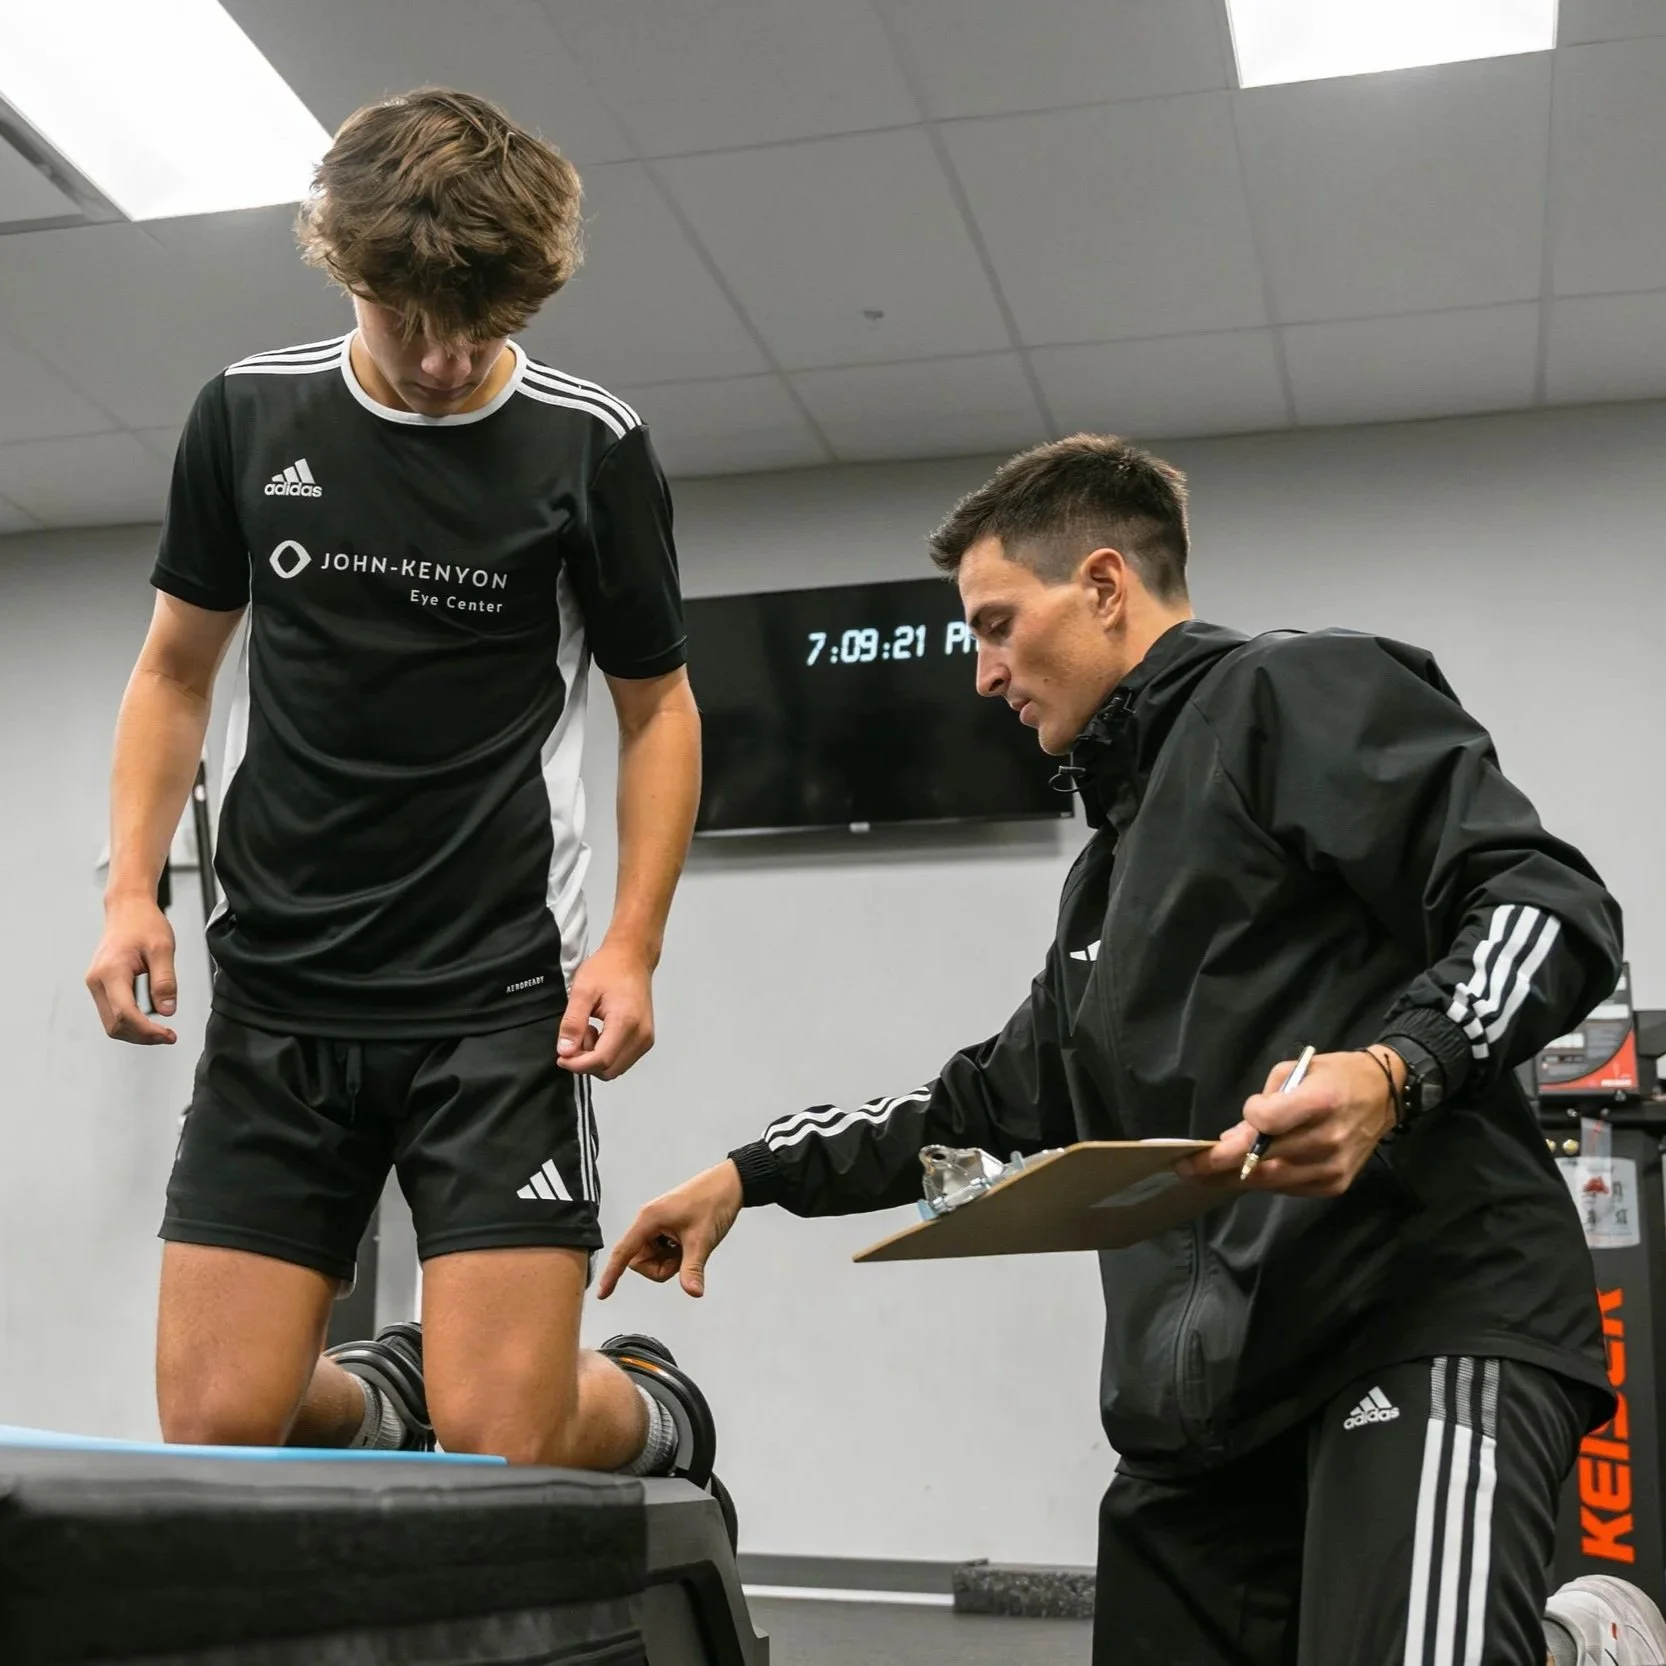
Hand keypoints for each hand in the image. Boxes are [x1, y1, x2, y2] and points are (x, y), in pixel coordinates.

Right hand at [86, 894, 178, 1044]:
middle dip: (141, 1036)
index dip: (147, 1030)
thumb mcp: (163, 949)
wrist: (128, 908)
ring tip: (160, 1032)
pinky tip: (148, 1021)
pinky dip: (129, 1022)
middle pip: (114, 1025)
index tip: (169, 1035)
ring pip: (110, 1022)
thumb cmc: (144, 923)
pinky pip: (110, 1012)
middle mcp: (96, 980)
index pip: (125, 1014)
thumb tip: (168, 1011)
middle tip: (168, 1036)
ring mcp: (95, 983)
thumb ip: (165, 981)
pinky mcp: (100, 984)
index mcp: (111, 972)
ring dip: (135, 1032)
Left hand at [558, 940, 654, 1078]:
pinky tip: (600, 1033)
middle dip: (586, 1062)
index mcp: (626, 1022)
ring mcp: (646, 1039)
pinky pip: (622, 1060)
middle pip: (609, 1070)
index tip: (561, 1056)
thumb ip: (573, 1023)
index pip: (601, 1061)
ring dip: (596, 1059)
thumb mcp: (582, 991)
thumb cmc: (608, 969)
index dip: (577, 1064)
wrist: (632, 958)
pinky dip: (606, 1054)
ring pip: (615, 1069)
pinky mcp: (646, 1039)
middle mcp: (641, 1035)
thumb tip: (565, 1051)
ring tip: (589, 1030)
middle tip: (577, 1036)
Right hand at [597, 1161, 743, 1299]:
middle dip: (661, 1266)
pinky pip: (662, 1249)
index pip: (623, 1252)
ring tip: (690, 1246)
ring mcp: (658, 1223)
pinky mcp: (667, 1225)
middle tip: (684, 1256)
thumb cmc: (713, 1203)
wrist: (731, 1183)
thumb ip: (692, 1268)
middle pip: (640, 1260)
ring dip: (669, 1260)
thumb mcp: (702, 1240)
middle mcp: (649, 1220)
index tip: (603, 1294)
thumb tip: (693, 1292)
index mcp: (649, 1219)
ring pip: (652, 1257)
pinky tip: (689, 1242)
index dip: (612, 1274)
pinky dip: (674, 1253)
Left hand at [1177, 1048, 1403, 1196]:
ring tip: (1204, 1175)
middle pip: (1261, 1159)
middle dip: (1218, 1164)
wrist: (1385, 1095)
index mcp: (1320, 1103)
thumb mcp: (1296, 1071)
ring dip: (1235, 1178)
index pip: (1268, 1122)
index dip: (1250, 1118)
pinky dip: (1265, 1181)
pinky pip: (1288, 1189)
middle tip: (1185, 1167)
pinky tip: (1246, 1174)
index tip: (1249, 1112)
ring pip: (1270, 1181)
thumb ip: (1267, 1102)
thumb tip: (1236, 1136)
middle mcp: (1328, 1139)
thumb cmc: (1334, 1075)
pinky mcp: (1335, 1184)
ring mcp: (1333, 1167)